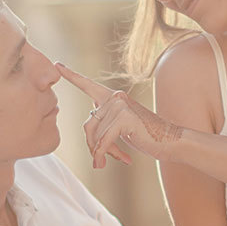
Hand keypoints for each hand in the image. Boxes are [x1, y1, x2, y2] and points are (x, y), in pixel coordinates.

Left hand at [55, 64, 185, 167]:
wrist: (169, 140)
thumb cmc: (144, 136)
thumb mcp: (119, 129)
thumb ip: (103, 125)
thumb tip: (89, 135)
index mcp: (112, 97)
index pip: (88, 85)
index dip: (71, 76)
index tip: (56, 65)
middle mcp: (114, 97)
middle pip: (88, 126)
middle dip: (95, 145)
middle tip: (106, 158)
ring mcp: (119, 105)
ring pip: (95, 135)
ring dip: (104, 151)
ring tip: (120, 158)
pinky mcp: (124, 118)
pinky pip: (104, 140)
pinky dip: (106, 153)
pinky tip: (123, 160)